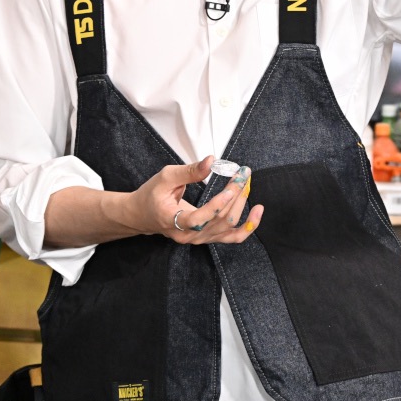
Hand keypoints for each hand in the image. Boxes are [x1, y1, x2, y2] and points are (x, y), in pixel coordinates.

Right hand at [133, 158, 263, 243]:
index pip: (200, 219)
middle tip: (243, 174)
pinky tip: (258, 212)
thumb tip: (211, 162)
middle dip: (236, 196)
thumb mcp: (165, 177)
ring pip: (228, 227)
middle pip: (219, 221)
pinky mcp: (208, 237)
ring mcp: (200, 239)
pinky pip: (233, 237)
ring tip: (247, 184)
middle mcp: (189, 235)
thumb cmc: (151, 195)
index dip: (219, 204)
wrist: (143, 215)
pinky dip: (248, 227)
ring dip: (242, 205)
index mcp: (174, 222)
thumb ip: (188, 171)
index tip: (233, 186)